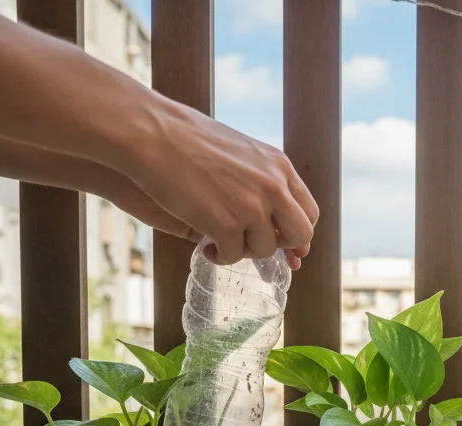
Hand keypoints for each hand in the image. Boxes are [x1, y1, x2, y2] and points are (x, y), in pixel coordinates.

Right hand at [121, 103, 316, 267]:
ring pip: (266, 249)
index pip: (308, 211)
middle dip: (281, 245)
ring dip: (244, 250)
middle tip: (254, 242)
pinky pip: (234, 256)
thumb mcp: (241, 152)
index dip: (295, 230)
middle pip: (300, 234)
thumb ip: (262, 179)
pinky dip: (221, 257)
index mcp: (279, 167)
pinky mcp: (225, 225)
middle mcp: (273, 187)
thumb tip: (274, 212)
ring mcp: (251, 207)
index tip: (280, 238)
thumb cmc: (187, 138)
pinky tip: (208, 247)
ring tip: (222, 239)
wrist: (153, 134)